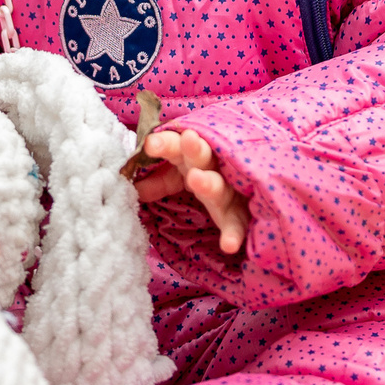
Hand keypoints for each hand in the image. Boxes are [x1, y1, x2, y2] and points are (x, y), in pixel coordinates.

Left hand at [134, 129, 249, 255]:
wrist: (249, 188)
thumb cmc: (207, 177)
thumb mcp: (181, 177)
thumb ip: (159, 181)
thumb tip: (135, 188)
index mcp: (195, 158)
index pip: (178, 145)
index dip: (166, 143)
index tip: (150, 144)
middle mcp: (214, 170)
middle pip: (203, 157)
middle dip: (194, 148)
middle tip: (187, 139)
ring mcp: (230, 192)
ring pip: (219, 187)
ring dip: (209, 183)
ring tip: (195, 179)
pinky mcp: (240, 215)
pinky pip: (238, 224)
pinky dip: (234, 234)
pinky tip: (228, 245)